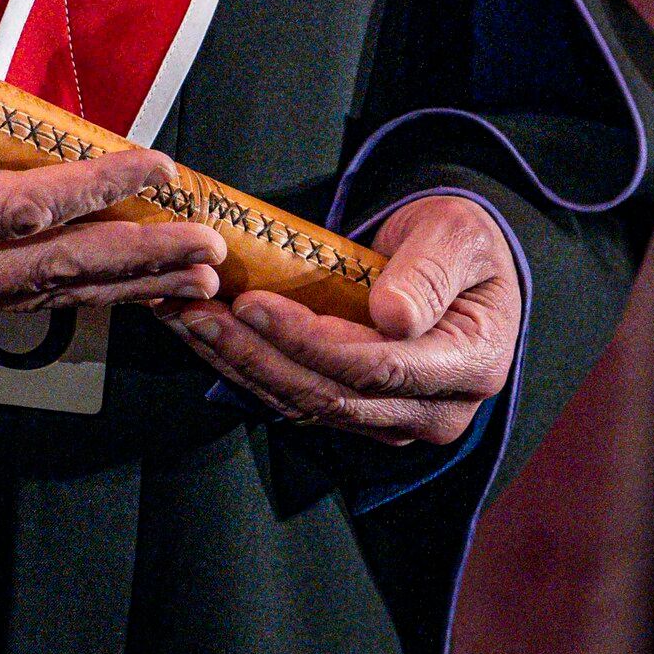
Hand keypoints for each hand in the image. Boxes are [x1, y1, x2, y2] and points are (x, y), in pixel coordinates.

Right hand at [0, 91, 225, 316]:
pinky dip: (81, 296)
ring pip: (45, 293)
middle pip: (51, 265)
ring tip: (194, 277)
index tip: (153, 163)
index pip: (17, 206)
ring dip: (124, 285)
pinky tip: (122, 291)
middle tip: (210, 244)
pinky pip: (19, 302)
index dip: (91, 185)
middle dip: (136, 253)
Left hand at [173, 191, 518, 446]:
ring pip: (304, 404)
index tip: (252, 304)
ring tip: (184, 316)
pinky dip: (246, 367)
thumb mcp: (457, 235)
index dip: (308, 341)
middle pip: (330, 395)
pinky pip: (296, 398)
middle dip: (255, 354)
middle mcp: (434, 409)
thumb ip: (429, 272)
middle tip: (195, 309)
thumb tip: (394, 317)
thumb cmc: (461, 241)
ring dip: (238, 363)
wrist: (460, 262)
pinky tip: (204, 332)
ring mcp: (395, 418)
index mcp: (468, 364)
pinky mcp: (359, 412)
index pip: (377, 367)